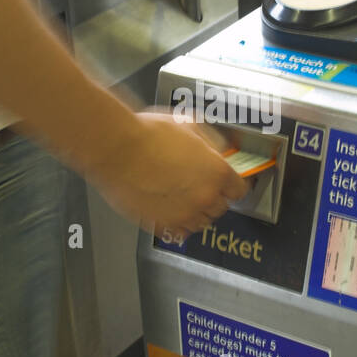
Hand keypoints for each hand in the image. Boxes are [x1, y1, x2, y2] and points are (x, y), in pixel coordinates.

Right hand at [89, 110, 245, 237]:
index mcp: (216, 172)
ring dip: (196, 212)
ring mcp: (183, 214)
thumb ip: (209, 141)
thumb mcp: (188, 124)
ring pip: (201, 223)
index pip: (240, 189)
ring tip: (183, 199)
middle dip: (213, 197)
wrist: (116, 148)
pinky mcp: (160, 224)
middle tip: (200, 187)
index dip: (233, 185)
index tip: (229, 184)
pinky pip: (178, 232)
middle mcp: (203, 197)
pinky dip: (177, 224)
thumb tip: (218, 149)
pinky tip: (170, 210)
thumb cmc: (147, 134)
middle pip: (221, 208)